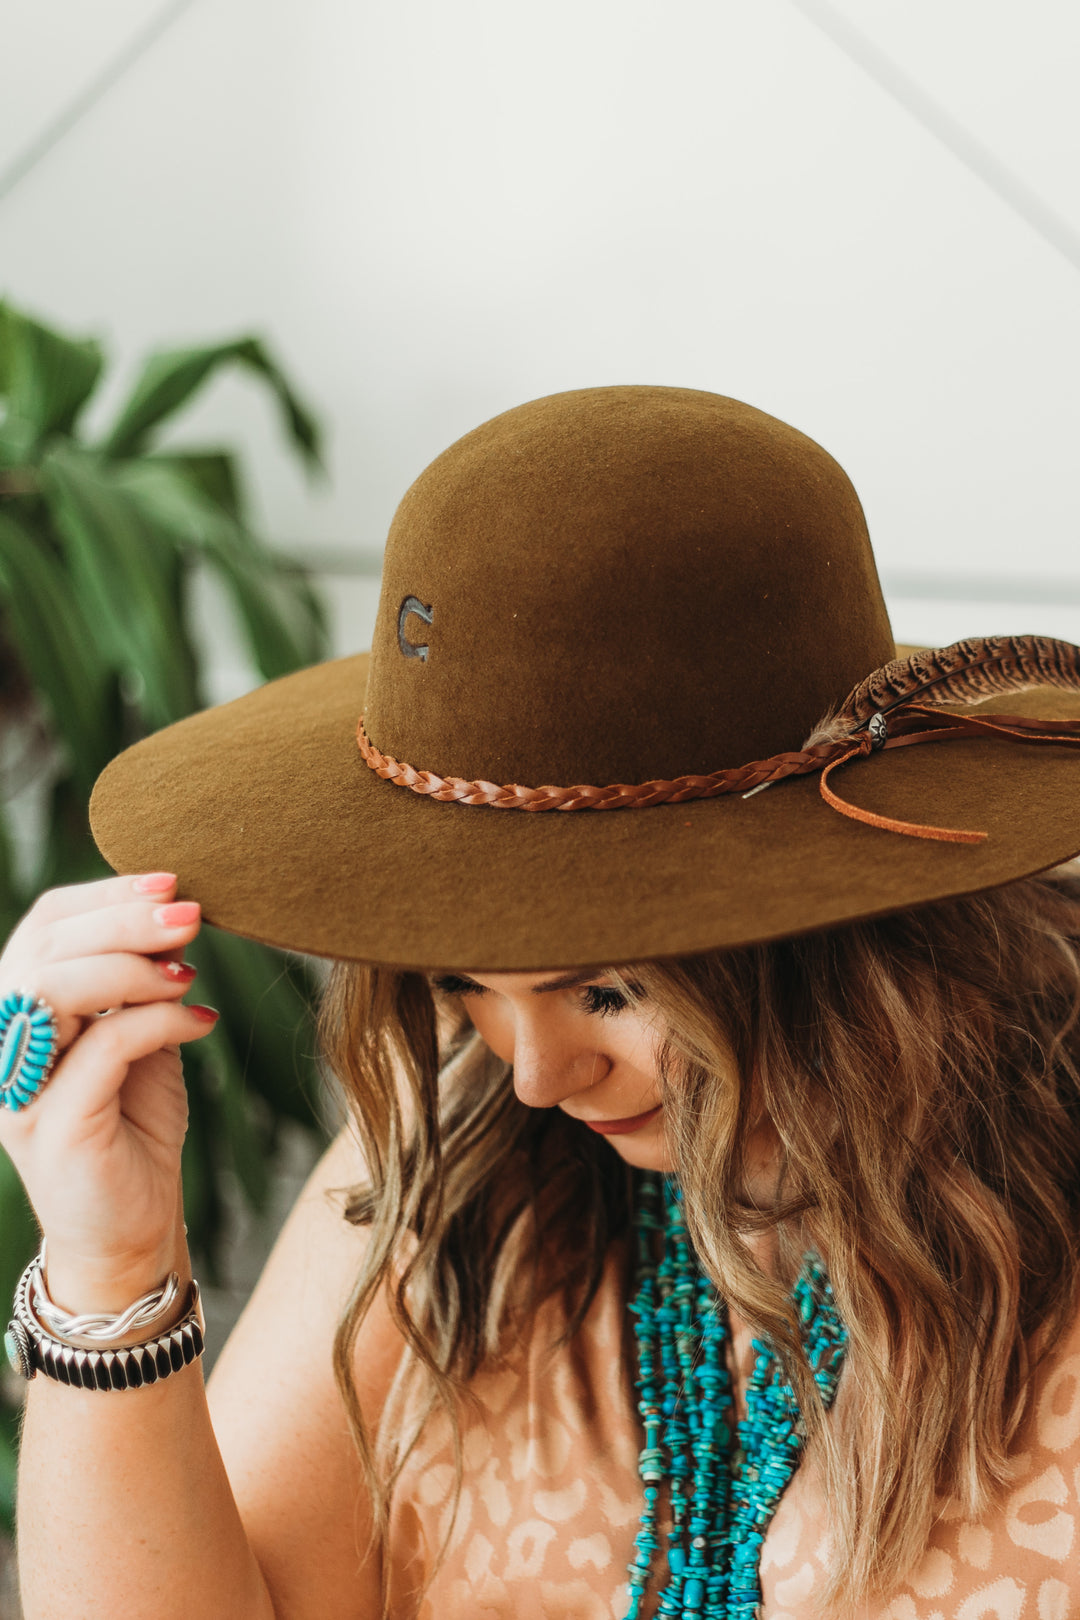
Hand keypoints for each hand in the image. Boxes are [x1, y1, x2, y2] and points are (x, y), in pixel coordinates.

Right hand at [0, 873, 217, 1311]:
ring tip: (190, 971)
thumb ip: (141, 982)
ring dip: (134, 966)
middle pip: (47, 949)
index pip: (43, 926)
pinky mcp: (53, 1128)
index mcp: (20, 1011)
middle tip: (193, 914)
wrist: (133, 1227)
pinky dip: (161, 1020)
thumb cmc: (133, 1126)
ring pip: (56, 990)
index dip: (104, 895)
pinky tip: (202, 1019)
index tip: (170, 882)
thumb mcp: (140, 1037)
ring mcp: (18, 1088)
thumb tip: (175, 913)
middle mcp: (4, 1045)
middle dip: (125, 919)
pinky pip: (103, 1047)